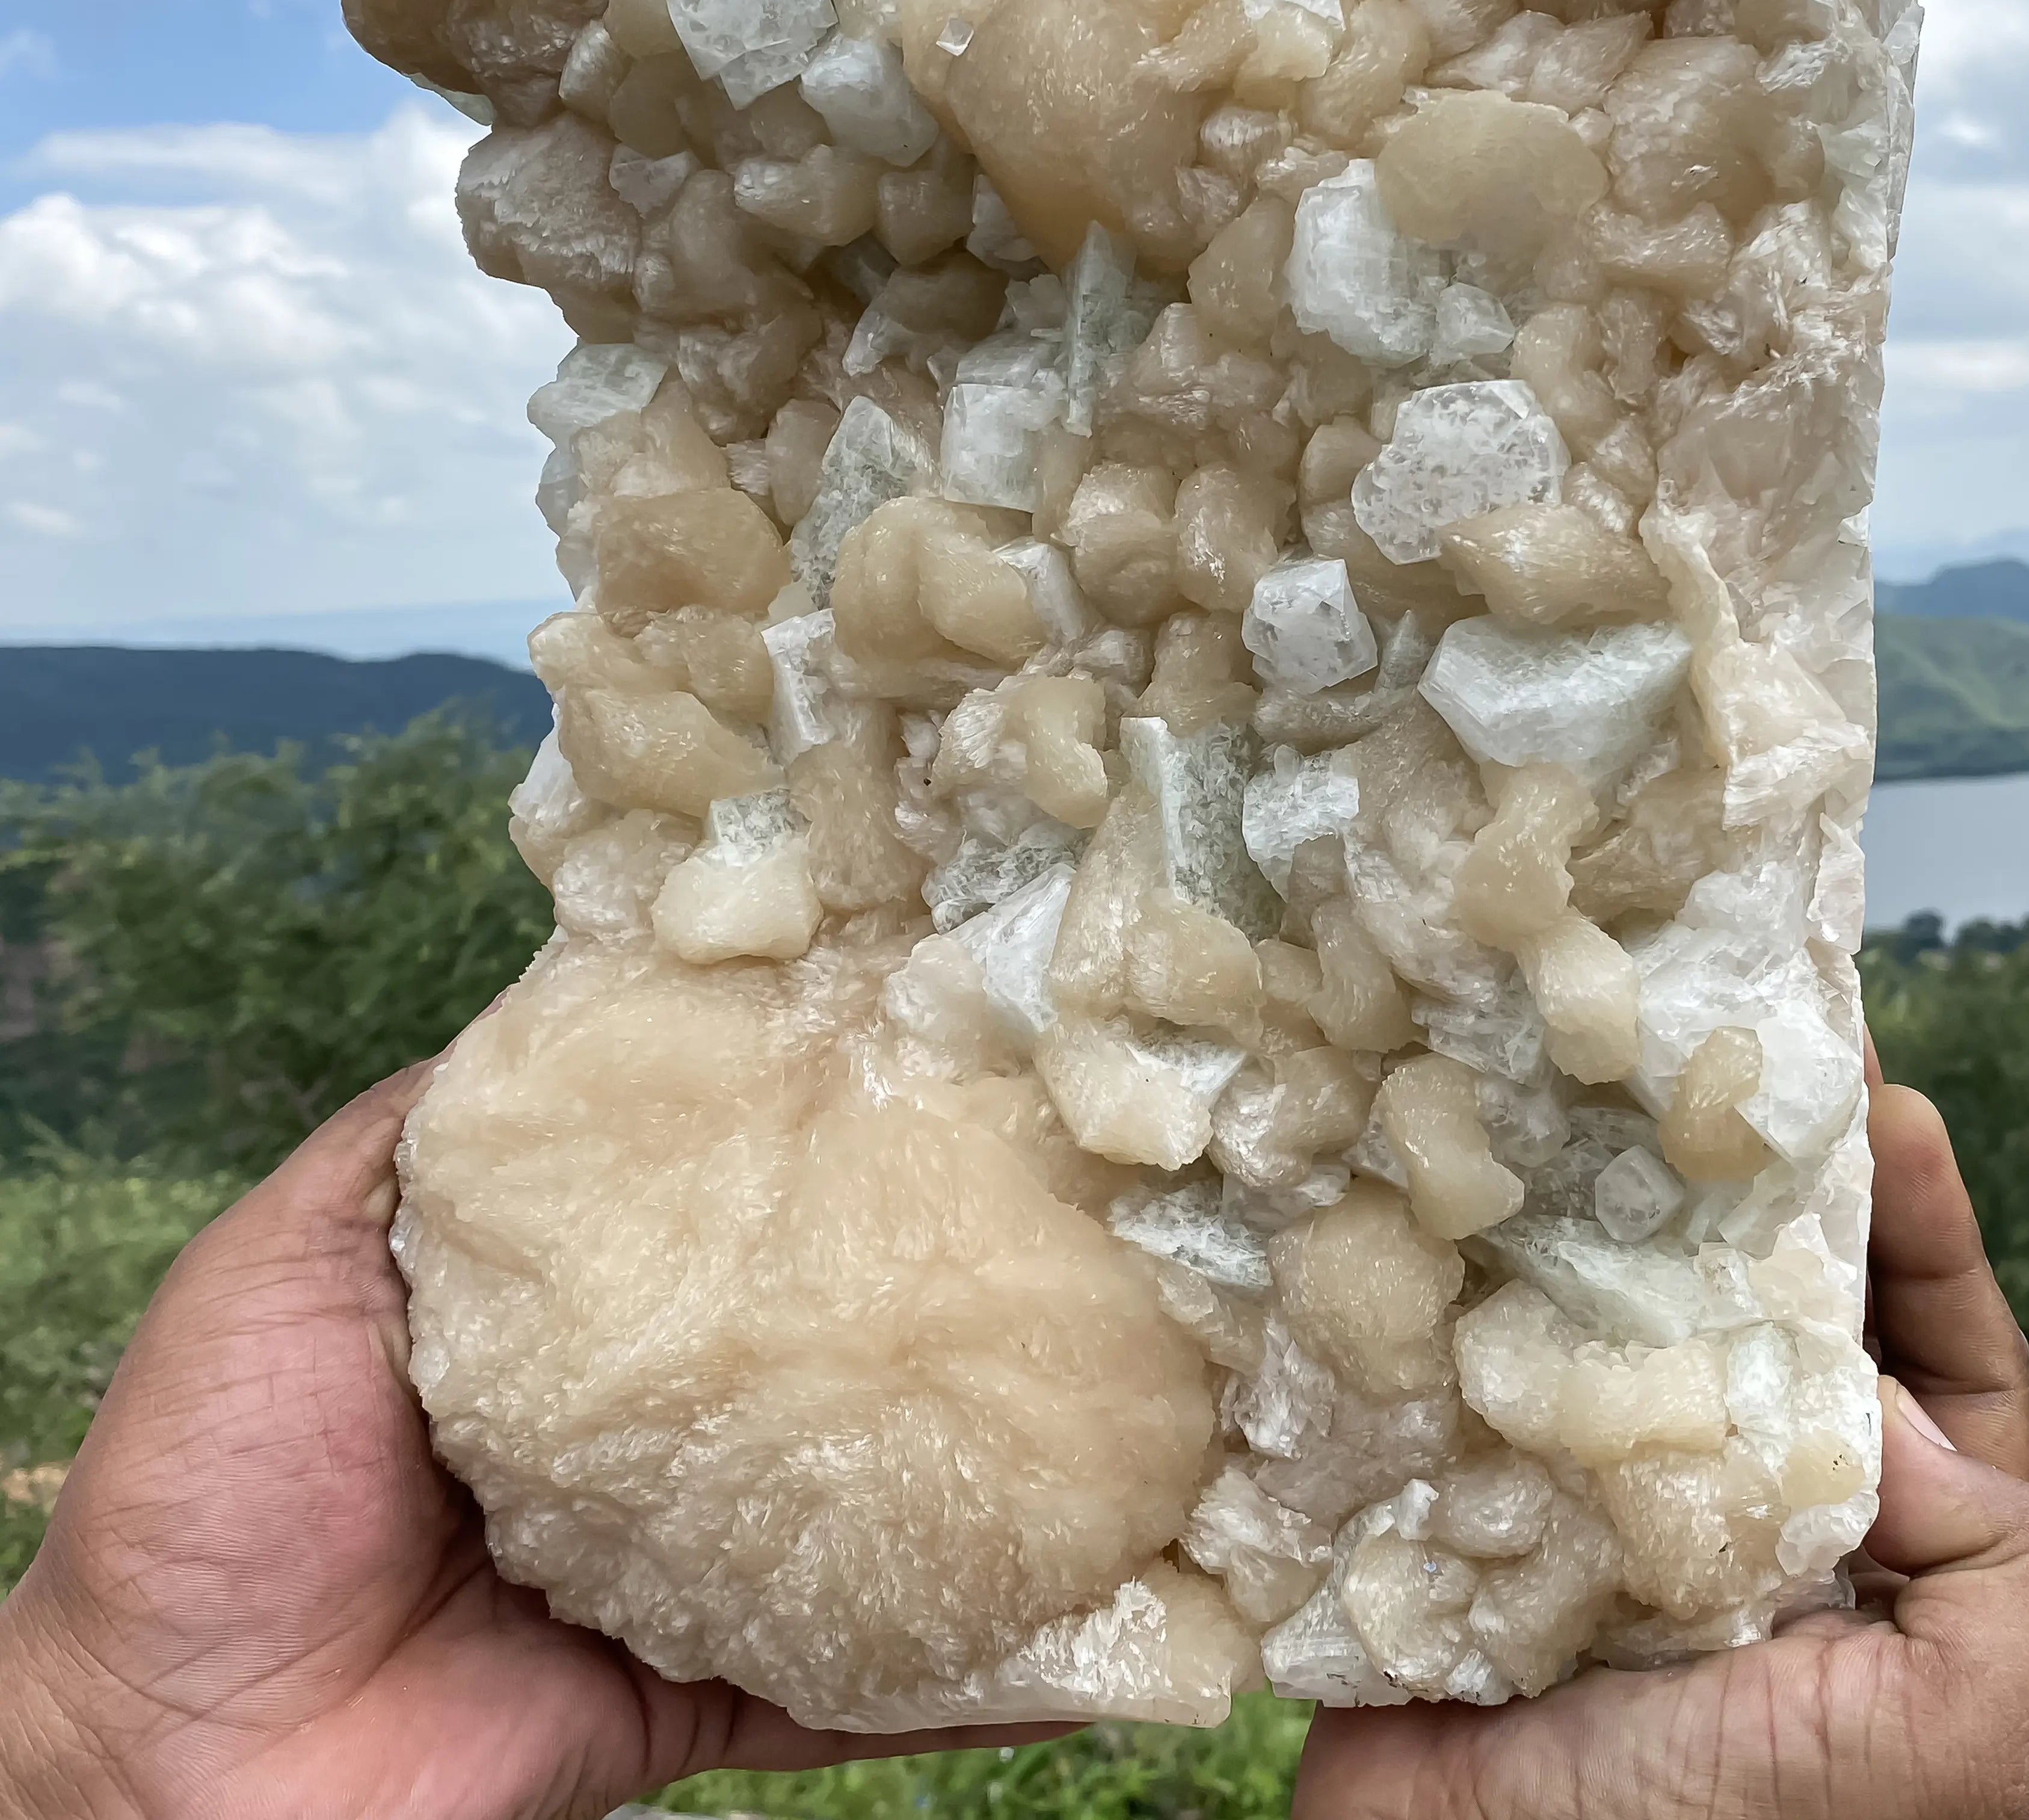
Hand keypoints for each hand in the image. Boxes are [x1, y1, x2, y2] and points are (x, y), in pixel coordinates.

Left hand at [0, 1061, 1058, 1819]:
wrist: (165, 1762)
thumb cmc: (211, 1479)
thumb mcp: (296, 1249)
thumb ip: (434, 1135)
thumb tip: (593, 994)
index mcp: (565, 1305)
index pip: (726, 1197)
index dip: (828, 1133)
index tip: (952, 1060)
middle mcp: (646, 1417)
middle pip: (820, 1343)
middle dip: (945, 1294)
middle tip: (1105, 1226)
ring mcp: (685, 1557)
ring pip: (873, 1505)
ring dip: (999, 1477)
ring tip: (1155, 1415)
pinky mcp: (698, 1687)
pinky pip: (857, 1683)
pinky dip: (976, 1678)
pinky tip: (1102, 1633)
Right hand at [1294, 1069, 2028, 1819]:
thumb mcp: (1962, 1744)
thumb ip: (2007, 1576)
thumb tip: (1896, 1403)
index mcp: (1880, 1562)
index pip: (1938, 1363)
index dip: (1921, 1226)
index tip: (1887, 1100)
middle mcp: (1750, 1510)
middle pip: (1776, 1304)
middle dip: (1763, 1175)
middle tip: (1733, 1037)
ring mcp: (1606, 1495)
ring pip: (1630, 1310)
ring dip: (1615, 1199)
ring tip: (1598, 1074)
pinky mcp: (1472, 1494)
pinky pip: (1493, 1359)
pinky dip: (1479, 1274)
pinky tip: (1467, 1179)